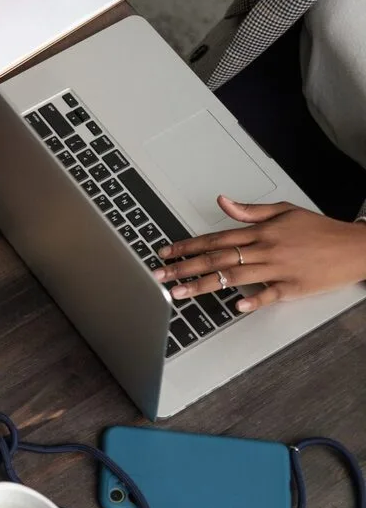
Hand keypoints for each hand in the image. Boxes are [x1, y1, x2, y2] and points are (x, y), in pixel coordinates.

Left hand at [151, 196, 365, 312]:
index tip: (166, 253)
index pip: (215, 239)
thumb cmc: (319, 230)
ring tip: (180, 292)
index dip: (187, 246)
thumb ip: (249, 210)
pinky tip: (235, 307)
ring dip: (203, 285)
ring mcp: (278, 269)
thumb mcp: (284, 211)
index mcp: (260, 231)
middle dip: (184, 267)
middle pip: (217, 259)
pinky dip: (253, 300)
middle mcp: (265, 249)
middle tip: (161, 276)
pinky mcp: (293, 288)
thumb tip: (222, 201)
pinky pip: (269, 295)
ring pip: (234, 277)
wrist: (354, 247)